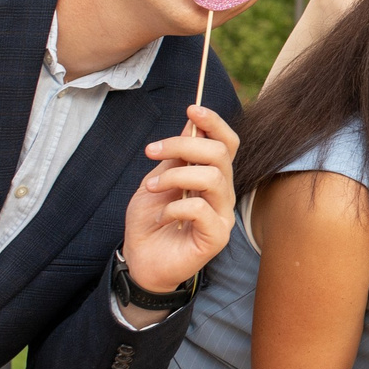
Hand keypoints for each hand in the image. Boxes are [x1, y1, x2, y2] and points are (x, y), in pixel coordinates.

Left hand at [122, 105, 239, 294]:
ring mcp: (222, 215)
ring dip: (175, 176)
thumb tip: (191, 122)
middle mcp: (222, 193)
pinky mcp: (217, 237)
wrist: (140, 260)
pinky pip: (201, 209)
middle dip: (183, 145)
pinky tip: (163, 216)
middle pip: (220, 154)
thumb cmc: (150, 222)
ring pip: (213, 177)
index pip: (227, 143)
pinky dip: (175, 206)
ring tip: (151, 187)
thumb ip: (175, 157)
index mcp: (211, 176)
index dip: (215, 123)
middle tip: (152, 151)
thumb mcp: (157, 180)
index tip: (192, 108)